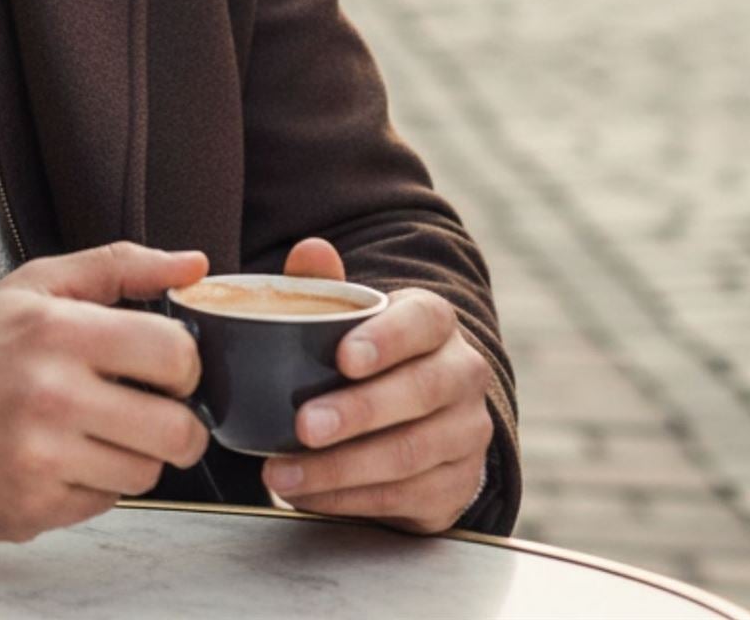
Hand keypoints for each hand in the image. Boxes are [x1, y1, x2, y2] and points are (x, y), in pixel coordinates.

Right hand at [0, 242, 211, 541]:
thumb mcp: (35, 286)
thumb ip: (118, 268)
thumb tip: (193, 264)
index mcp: (56, 331)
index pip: (175, 355)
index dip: (184, 365)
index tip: (165, 368)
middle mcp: (50, 395)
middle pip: (176, 430)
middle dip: (174, 423)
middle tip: (147, 410)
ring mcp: (41, 458)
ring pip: (147, 474)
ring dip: (131, 456)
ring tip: (90, 430)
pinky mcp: (32, 509)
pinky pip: (104, 503)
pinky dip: (91, 485)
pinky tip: (58, 458)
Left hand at [260, 238, 493, 533]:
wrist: (414, 411)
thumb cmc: (365, 351)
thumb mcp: (346, 313)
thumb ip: (324, 282)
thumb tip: (310, 250)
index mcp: (435, 322)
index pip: (422, 322)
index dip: (386, 339)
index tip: (342, 358)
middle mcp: (462, 375)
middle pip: (420, 393)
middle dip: (357, 413)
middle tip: (302, 425)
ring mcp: (466, 434)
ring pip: (411, 454)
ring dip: (342, 469)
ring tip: (282, 472)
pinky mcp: (456, 486)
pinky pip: (405, 497)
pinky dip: (349, 499)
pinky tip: (305, 493)